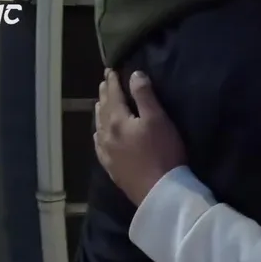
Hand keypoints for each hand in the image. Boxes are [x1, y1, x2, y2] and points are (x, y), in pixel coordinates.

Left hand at [94, 69, 186, 205]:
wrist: (158, 191)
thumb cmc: (162, 152)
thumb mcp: (158, 119)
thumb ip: (144, 95)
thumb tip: (134, 74)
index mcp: (118, 121)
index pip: (113, 96)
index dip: (112, 82)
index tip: (110, 70)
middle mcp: (107, 135)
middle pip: (104, 110)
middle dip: (105, 94)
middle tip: (104, 82)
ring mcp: (107, 153)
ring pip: (99, 127)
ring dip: (100, 112)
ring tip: (100, 103)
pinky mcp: (111, 167)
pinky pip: (99, 145)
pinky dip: (98, 134)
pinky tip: (99, 135)